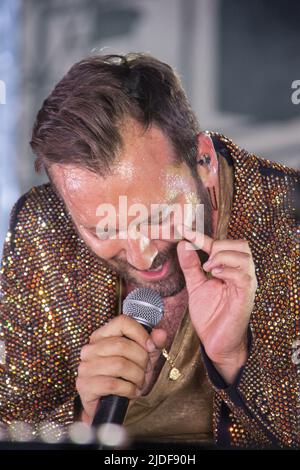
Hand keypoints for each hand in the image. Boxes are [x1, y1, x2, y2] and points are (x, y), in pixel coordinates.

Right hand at [76, 315, 165, 423]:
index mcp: (102, 336)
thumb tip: (161, 333)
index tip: (151, 347)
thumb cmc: (125, 379)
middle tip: (145, 370)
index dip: (140, 333)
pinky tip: (132, 392)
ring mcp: (85, 367)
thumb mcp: (143, 359)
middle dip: (141, 360)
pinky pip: (113, 384)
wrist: (110, 407)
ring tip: (139, 382)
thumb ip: (153, 345)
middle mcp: (90, 349)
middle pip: (122, 345)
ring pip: (119, 365)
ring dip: (136, 376)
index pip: (122, 322)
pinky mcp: (85, 385)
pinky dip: (128, 389)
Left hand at [177, 226, 256, 383]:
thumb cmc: (210, 315)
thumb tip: (183, 244)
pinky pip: (243, 276)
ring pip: (244, 257)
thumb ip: (190, 266)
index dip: (201, 236)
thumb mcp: (195, 286)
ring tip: (208, 268)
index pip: (220, 244)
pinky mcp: (246, 297)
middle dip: (219, 246)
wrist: (217, 342)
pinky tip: (215, 275)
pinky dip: (228, 270)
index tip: (182, 230)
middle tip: (203, 260)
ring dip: (223, 257)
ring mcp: (246, 284)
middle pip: (240, 245)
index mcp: (230, 269)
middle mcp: (241, 273)